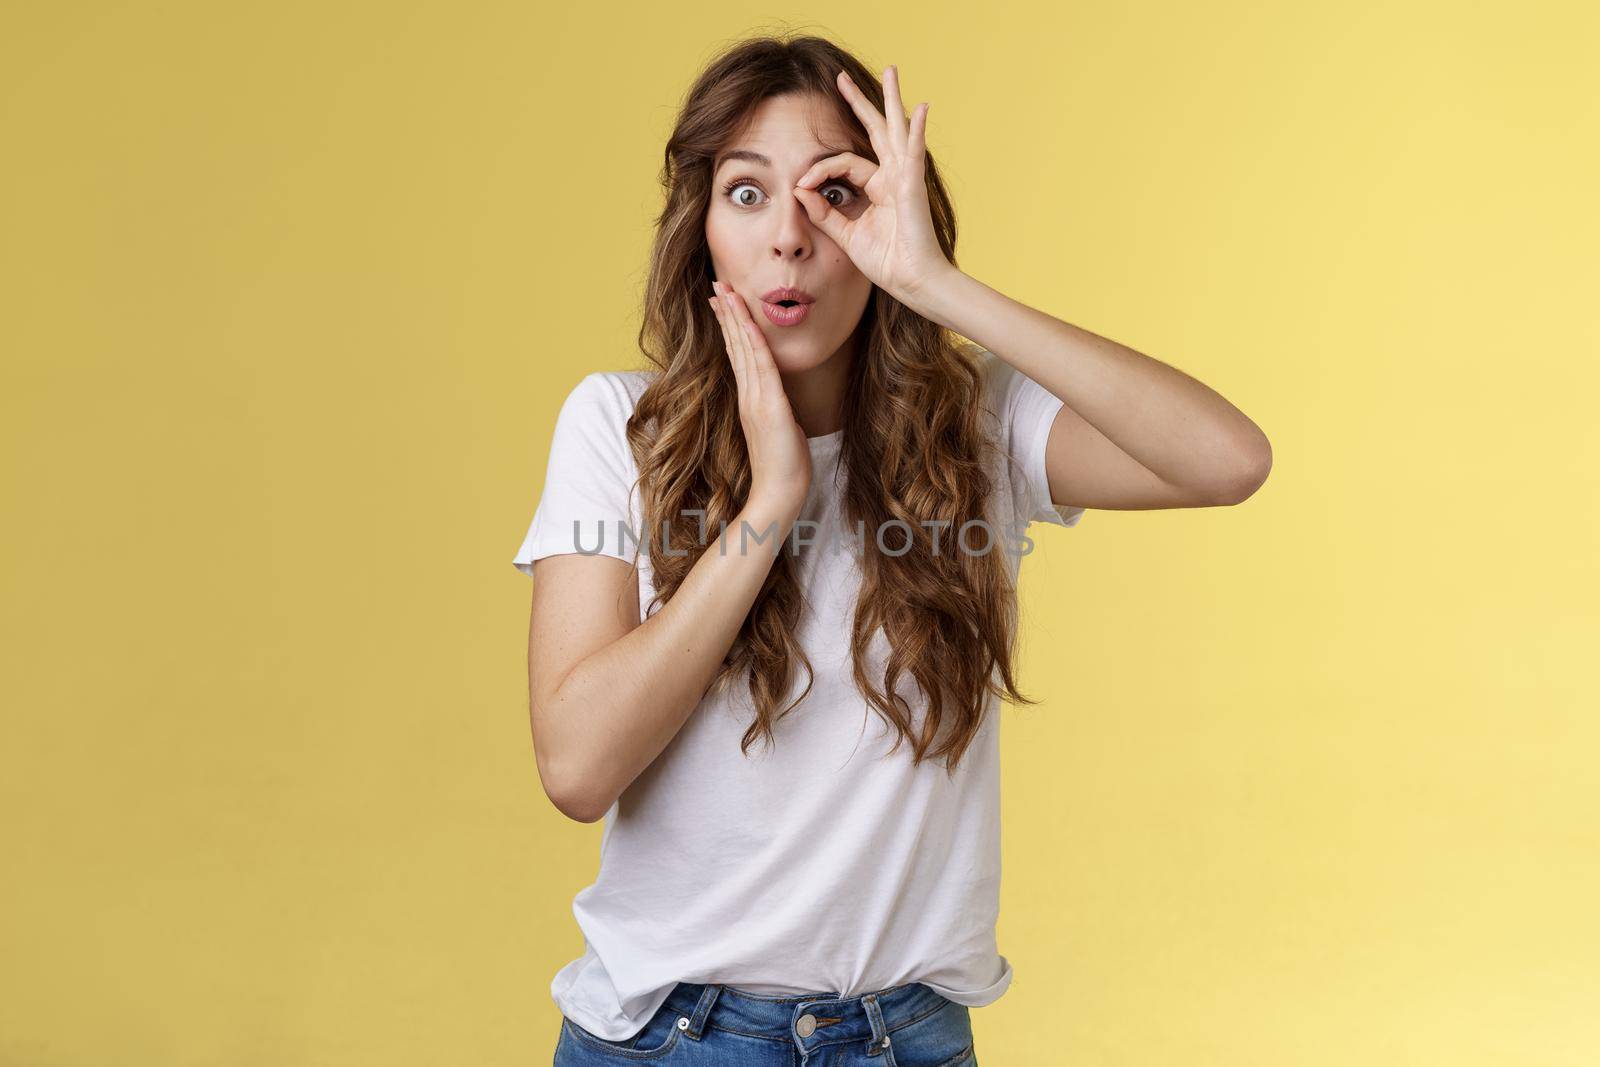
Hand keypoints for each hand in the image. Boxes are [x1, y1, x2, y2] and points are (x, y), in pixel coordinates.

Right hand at [707, 279, 811, 518]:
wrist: (779, 495)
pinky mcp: (769, 408)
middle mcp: (749, 396)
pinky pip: (761, 367)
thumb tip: (783, 407)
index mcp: (750, 400)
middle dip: (727, 313)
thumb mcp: (783, 431)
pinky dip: (754, 341)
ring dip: (735, 318)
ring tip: (724, 291)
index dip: (730, 327)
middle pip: (735, 346)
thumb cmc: (784, 469)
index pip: (738, 355)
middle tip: (716, 284)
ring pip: (744, 350)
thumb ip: (779, 413)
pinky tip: (748, 321)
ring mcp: (756, 400)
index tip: (723, 303)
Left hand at [792, 65, 951, 306]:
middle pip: (875, 131)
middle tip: (841, 79)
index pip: (843, 163)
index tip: (802, 184)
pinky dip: (916, 131)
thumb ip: (824, 214)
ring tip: (892, 72)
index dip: (819, 170)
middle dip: (859, 103)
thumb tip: (800, 191)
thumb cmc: (888, 262)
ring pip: (895, 130)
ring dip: (891, 100)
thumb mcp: (846, 235)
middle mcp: (893, 177)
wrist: (912, 282)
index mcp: (878, 188)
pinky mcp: (913, 186)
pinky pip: (913, 154)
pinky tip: (920, 109)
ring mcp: (905, 178)